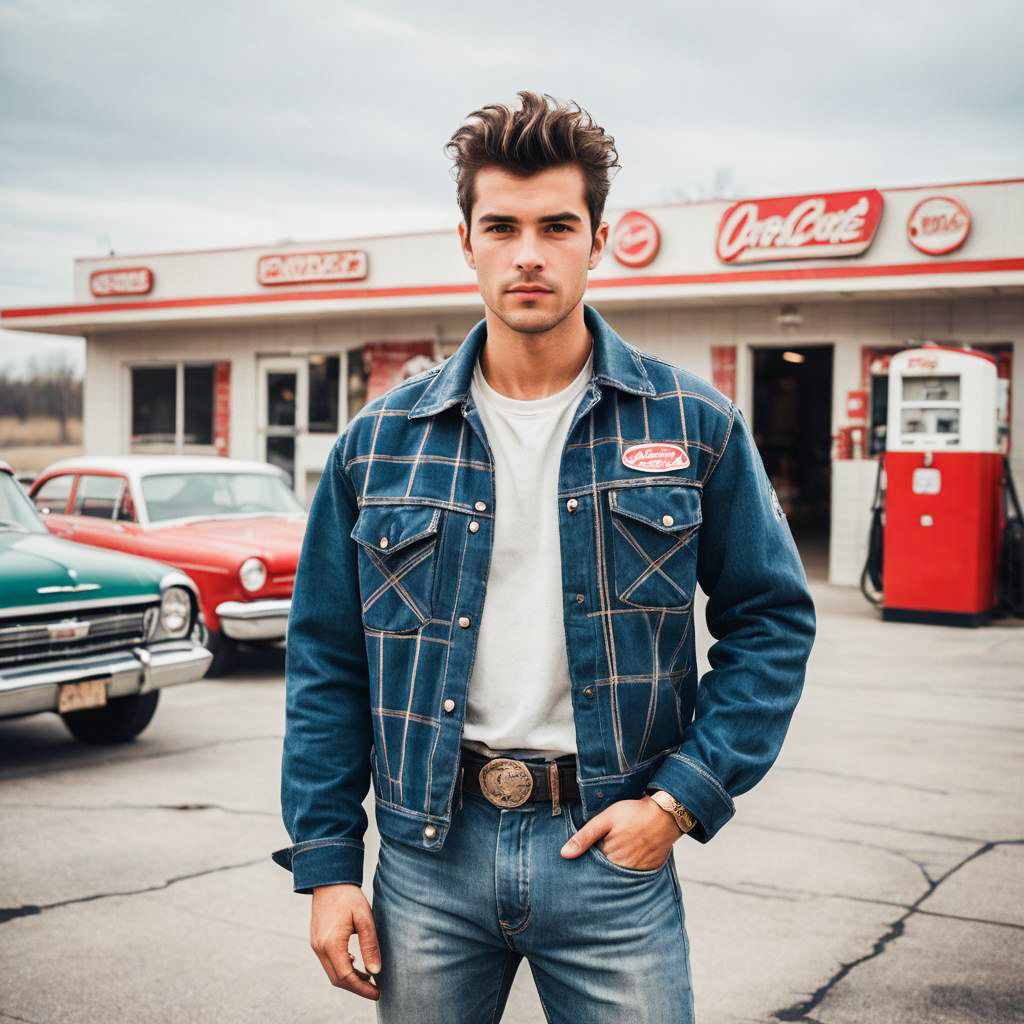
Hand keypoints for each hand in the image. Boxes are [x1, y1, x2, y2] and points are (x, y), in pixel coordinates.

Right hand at [310, 883, 380, 1000]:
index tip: (378, 992)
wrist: (329, 880)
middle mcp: (320, 948)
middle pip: (337, 979)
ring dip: (349, 978)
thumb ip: (369, 945)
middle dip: (357, 987)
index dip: (362, 988)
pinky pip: (328, 962)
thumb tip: (376, 971)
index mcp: (331, 944)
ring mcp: (316, 945)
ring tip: (369, 978)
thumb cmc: (349, 896)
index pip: (346, 976)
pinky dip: (342, 968)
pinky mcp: (316, 941)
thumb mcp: (365, 918)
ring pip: (332, 972)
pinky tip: (356, 963)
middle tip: (376, 989)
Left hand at [559, 796, 680, 870]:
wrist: (666, 814)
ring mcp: (636, 872)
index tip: (584, 854)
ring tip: (618, 849)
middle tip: (605, 846)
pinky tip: (629, 853)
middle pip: (604, 872)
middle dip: (599, 865)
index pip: (590, 867)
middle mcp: (622, 869)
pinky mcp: (648, 870)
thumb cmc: (634, 813)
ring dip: (614, 866)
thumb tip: (564, 854)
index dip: (586, 860)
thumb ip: (584, 837)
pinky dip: (628, 867)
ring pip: (618, 873)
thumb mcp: (606, 819)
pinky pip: (633, 874)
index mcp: (609, 858)